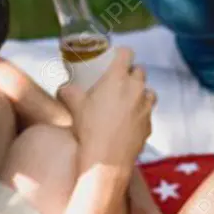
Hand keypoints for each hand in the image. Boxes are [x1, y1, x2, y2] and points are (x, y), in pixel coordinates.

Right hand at [59, 48, 155, 175]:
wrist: (106, 160)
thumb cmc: (89, 129)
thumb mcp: (74, 105)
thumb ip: (68, 91)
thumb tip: (63, 89)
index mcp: (118, 77)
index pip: (127, 53)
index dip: (122, 53)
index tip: (118, 57)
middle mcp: (136, 89)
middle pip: (140, 71)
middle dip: (132, 73)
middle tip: (121, 80)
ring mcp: (146, 108)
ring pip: (149, 92)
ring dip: (141, 92)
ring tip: (129, 100)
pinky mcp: (150, 126)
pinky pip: (148, 114)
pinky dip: (142, 114)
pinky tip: (131, 121)